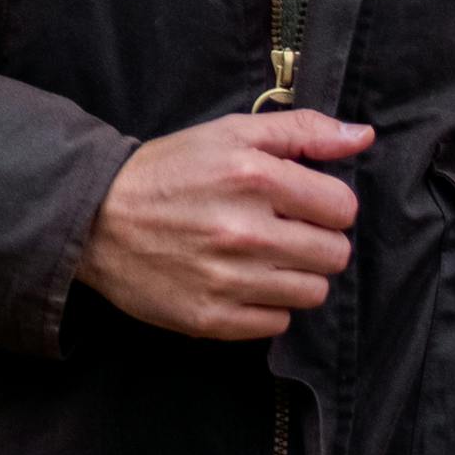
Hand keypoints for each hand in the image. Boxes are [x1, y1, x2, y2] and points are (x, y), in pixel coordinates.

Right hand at [75, 112, 374, 338]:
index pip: (343, 207)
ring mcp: (229, 280)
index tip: (296, 202)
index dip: (324, 203)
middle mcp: (245, 231)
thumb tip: (362, 136)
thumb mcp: (228, 133)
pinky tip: (238, 282)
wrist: (93, 218)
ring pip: (312, 292)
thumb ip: (300, 130)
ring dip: (293, 275)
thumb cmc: (168, 171)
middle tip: (278, 230)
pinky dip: (265, 306)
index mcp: (253, 177)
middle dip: (313, 240)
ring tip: (258, 258)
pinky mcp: (213, 318)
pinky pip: (278, 324)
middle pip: (335, 254)